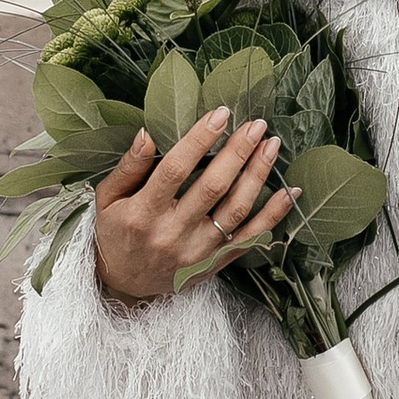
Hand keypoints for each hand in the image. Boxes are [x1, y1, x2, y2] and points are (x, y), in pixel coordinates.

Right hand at [92, 107, 291, 306]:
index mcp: (143, 213)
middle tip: (256, 124)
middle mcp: (172, 233)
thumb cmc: (116, 232)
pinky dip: (273, 216)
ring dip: (258, 175)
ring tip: (271, 145)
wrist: (124, 284)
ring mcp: (197, 252)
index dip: (200, 140)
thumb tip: (147, 133)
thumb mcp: (109, 198)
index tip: (221, 114)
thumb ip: (128, 166)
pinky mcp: (214, 263)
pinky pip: (250, 239)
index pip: (175, 169)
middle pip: (213, 187)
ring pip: (236, 210)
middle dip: (238, 152)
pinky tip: (289, 192)